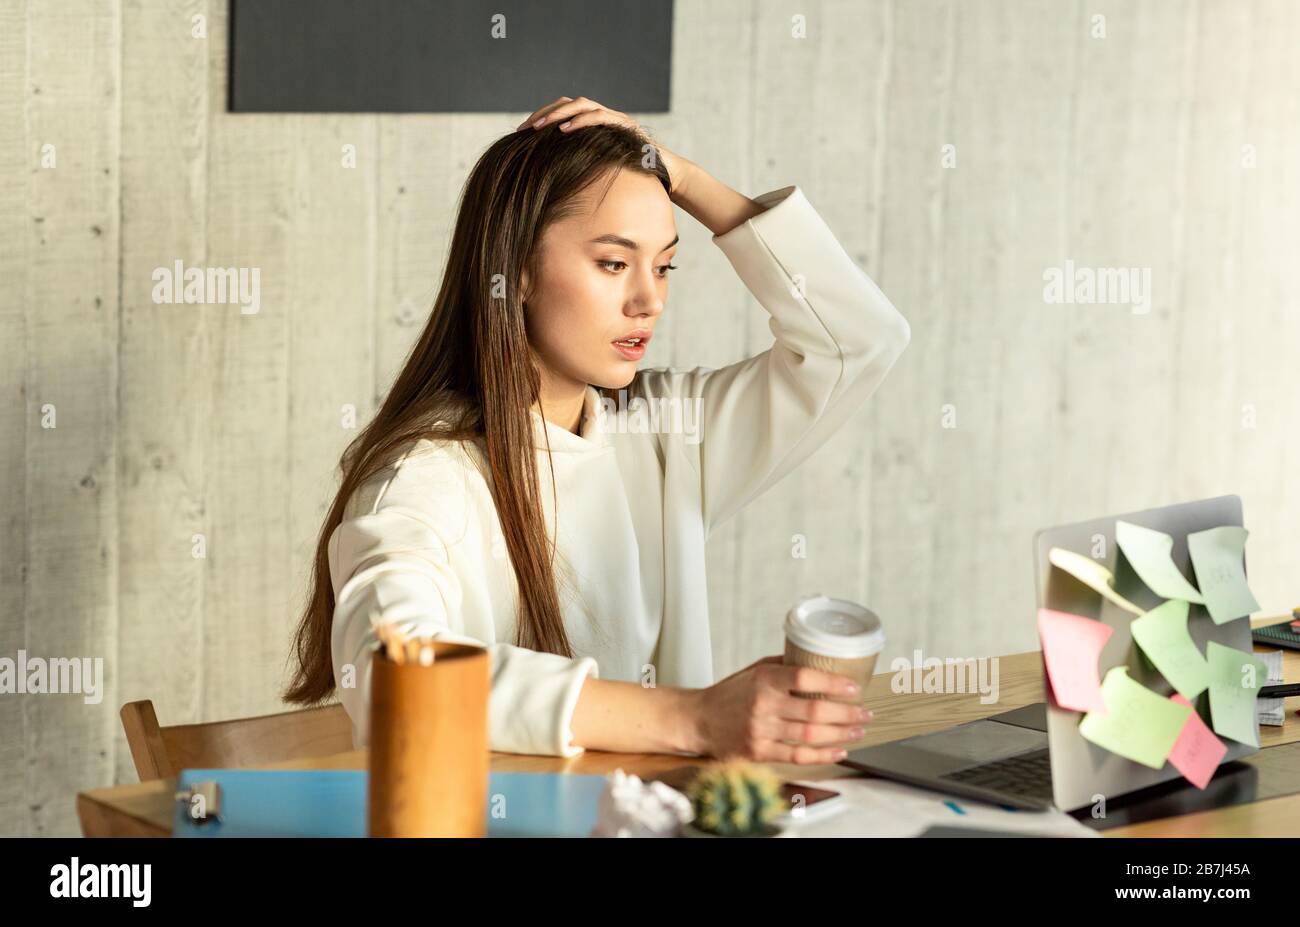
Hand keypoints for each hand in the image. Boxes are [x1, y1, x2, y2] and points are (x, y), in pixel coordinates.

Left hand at [515, 96, 694, 198]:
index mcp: (594, 127)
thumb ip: (582, 171)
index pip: (562, 113)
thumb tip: (552, 187)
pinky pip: (600, 116)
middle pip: (567, 104)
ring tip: (538, 127)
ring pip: (581, 105)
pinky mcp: (625, 125)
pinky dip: (581, 121)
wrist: (668, 176)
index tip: (521, 134)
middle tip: (522, 129)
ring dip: (557, 114)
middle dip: (543, 114)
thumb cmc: (635, 180)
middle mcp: (604, 117)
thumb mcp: (600, 174)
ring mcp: (615, 118)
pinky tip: (564, 131)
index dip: (541, 120)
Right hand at [684, 655, 873, 763]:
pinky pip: (798, 756)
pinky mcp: (760, 752)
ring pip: (810, 735)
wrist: (699, 720)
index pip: (805, 678)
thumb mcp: (754, 670)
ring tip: (858, 730)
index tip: (853, 687)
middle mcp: (763, 705)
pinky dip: (822, 755)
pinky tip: (838, 751)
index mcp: (764, 679)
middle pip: (814, 711)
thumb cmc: (729, 693)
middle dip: (847, 713)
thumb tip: (819, 662)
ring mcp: (761, 731)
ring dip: (840, 734)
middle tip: (865, 712)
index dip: (833, 683)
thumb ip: (784, 666)